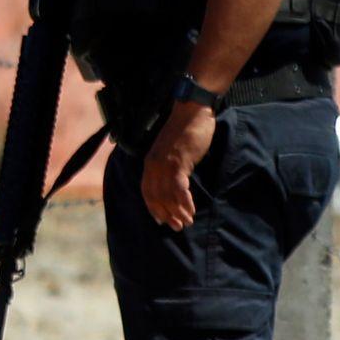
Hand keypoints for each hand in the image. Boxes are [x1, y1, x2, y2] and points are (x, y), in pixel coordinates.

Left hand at [143, 99, 216, 231]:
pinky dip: (184, 202)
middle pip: (155, 197)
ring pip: (167, 196)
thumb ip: (169, 165)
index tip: (161, 220)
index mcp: (149, 162)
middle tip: (177, 227)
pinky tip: (191, 210)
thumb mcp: (172, 150)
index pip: (146, 191)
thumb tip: (175, 182)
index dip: (153, 208)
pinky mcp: (178, 162)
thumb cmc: (185, 130)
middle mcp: (153, 165)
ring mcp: (164, 164)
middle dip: (166, 214)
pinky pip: (179, 189)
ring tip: (186, 222)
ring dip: (177, 212)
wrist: (192, 111)